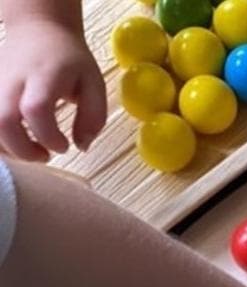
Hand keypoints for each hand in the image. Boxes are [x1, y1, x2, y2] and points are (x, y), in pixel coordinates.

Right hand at [0, 21, 105, 159]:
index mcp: (42, 76)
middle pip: (3, 121)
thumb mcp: (94, 84)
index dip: (48, 136)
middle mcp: (12, 79)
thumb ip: (93, 118)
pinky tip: (16, 142)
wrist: (37, 28)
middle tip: (45, 155)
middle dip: (23, 150)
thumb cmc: (69, 60)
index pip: (35, 110)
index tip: (65, 145)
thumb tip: (81, 146)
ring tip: (31, 150)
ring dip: (9, 148)